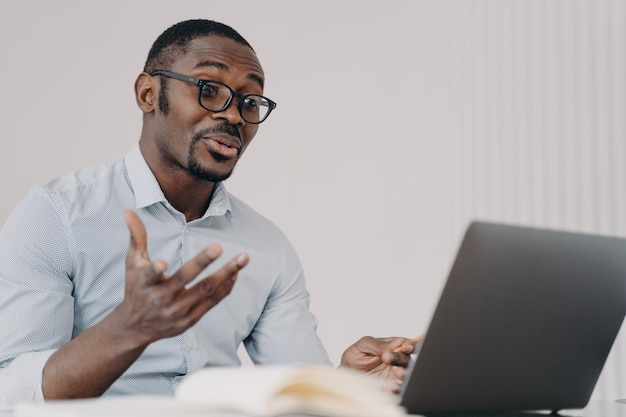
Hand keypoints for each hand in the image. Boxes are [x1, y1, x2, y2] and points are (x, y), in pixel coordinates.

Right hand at [116, 209, 249, 344]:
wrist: (135, 327)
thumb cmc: (136, 288)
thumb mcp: (132, 263)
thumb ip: (136, 237)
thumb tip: (128, 211)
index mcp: (145, 284)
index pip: (149, 275)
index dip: (155, 270)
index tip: (161, 263)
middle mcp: (161, 299)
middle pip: (185, 280)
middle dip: (202, 262)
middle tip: (218, 246)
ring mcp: (177, 312)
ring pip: (206, 291)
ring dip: (226, 274)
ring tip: (243, 258)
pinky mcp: (190, 320)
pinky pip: (212, 302)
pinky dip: (225, 287)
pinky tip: (235, 273)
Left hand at [340, 336, 418, 393]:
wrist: (346, 373)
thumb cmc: (356, 357)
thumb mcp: (364, 345)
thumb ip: (379, 344)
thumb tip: (394, 345)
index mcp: (392, 347)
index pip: (406, 344)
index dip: (411, 345)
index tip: (405, 347)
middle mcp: (397, 361)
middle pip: (407, 359)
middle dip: (401, 359)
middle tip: (389, 358)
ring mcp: (394, 375)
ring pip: (406, 374)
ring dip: (404, 373)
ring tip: (398, 373)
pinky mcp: (391, 389)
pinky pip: (399, 389)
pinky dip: (399, 388)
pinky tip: (394, 387)